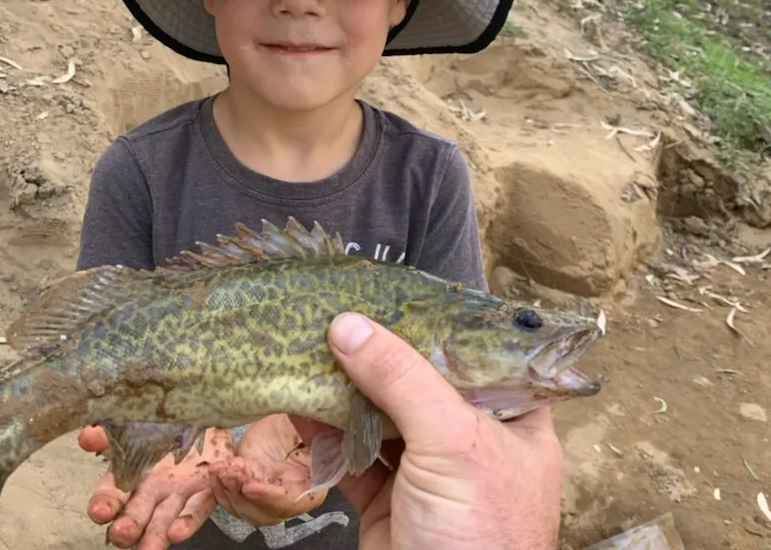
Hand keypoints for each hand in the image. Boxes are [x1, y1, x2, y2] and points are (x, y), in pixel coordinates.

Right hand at [78, 424, 234, 548]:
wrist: (204, 422)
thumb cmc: (164, 428)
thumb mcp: (136, 425)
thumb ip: (111, 434)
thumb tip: (86, 435)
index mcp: (131, 474)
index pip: (111, 494)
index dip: (104, 503)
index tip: (100, 511)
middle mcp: (151, 491)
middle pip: (136, 513)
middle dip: (127, 526)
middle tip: (122, 534)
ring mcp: (178, 493)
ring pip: (163, 520)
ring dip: (155, 536)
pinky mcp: (207, 491)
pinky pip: (197, 508)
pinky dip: (187, 521)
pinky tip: (178, 533)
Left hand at [209, 415, 328, 525]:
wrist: (286, 414)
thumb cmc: (304, 417)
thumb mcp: (312, 423)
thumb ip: (313, 430)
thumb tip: (315, 427)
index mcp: (312, 486)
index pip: (289, 501)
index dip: (268, 498)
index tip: (249, 487)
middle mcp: (288, 497)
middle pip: (264, 513)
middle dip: (242, 497)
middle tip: (230, 473)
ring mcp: (265, 492)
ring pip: (245, 508)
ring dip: (228, 492)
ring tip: (219, 470)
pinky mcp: (246, 482)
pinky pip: (232, 496)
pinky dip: (220, 487)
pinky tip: (214, 470)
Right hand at [291, 313, 563, 549]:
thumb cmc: (479, 535)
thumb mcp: (452, 441)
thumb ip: (401, 377)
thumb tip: (346, 324)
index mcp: (512, 419)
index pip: (473, 351)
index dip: (432, 319)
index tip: (387, 288)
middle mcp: (471, 440)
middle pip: (417, 379)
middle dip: (374, 352)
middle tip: (334, 312)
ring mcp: (426, 471)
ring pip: (378, 413)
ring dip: (342, 388)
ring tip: (307, 350)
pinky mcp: (385, 499)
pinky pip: (350, 452)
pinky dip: (324, 432)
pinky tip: (300, 405)